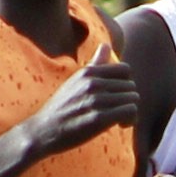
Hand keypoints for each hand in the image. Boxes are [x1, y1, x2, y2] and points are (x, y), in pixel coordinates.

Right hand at [21, 45, 139, 163]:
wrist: (42, 131)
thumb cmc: (61, 108)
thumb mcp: (75, 81)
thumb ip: (94, 64)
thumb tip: (106, 45)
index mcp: (88, 72)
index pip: (125, 70)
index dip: (125, 84)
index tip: (117, 96)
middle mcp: (93, 83)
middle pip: (131, 86)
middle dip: (127, 100)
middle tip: (118, 112)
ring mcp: (95, 100)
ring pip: (133, 99)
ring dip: (130, 112)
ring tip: (119, 119)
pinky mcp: (98, 119)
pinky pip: (130, 111)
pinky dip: (130, 120)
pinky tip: (120, 125)